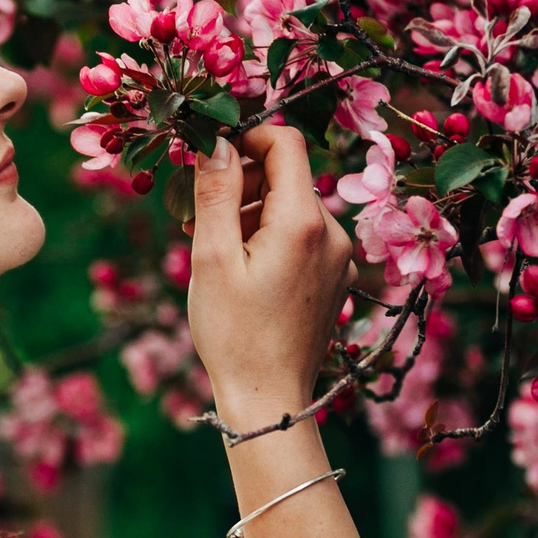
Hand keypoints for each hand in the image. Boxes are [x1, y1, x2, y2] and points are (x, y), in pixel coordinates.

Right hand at [187, 123, 355, 428]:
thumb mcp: (212, 257)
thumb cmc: (234, 333)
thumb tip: (216, 140)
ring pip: (293, 207)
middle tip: (199, 216)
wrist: (269, 399)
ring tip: (215, 248)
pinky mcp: (334, 278)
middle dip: (243, 182)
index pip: (286, 142)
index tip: (211, 161)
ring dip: (252, 213)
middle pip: (288, 175)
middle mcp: (332, 232)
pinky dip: (270, 239)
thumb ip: (216, 191)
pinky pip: (302, 237)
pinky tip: (242, 270)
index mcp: (303, 221)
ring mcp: (338, 257)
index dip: (246, 138)